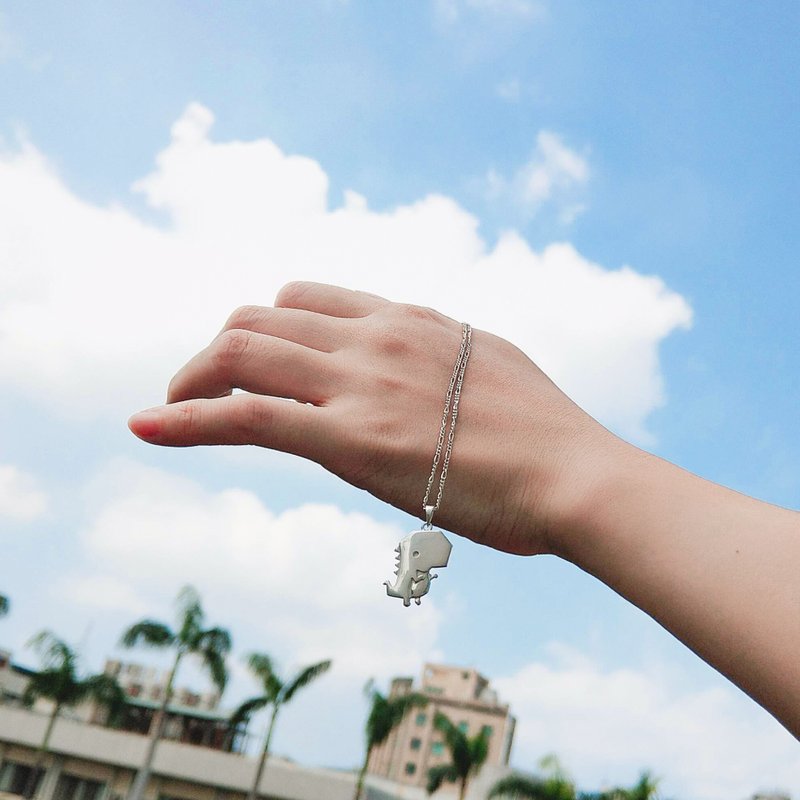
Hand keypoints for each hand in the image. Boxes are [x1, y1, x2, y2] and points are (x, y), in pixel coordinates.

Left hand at [129, 282, 613, 554]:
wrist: (577, 475)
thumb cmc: (547, 437)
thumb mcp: (491, 370)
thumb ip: (445, 360)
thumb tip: (424, 377)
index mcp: (409, 319)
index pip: (306, 297)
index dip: (265, 326)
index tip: (250, 361)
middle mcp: (376, 336)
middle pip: (260, 318)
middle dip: (217, 350)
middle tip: (198, 388)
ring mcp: (361, 382)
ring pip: (241, 353)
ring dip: (191, 378)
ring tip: (169, 409)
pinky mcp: (349, 439)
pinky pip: (245, 415)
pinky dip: (185, 419)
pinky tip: (146, 427)